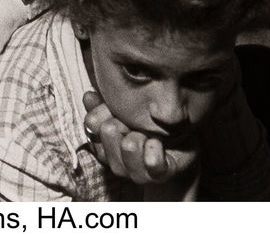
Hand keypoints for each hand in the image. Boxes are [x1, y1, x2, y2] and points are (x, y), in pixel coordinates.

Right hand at [81, 92, 199, 194]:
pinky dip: (155, 148)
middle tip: (136, 120)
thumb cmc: (150, 127)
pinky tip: (158, 143)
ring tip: (150, 132)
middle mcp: (117, 162)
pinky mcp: (159, 174)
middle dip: (123, 119)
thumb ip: (104, 106)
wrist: (181, 150)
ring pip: (128, 145)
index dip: (103, 110)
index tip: (116, 107)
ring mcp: (136, 172)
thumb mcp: (125, 112)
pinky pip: (152, 161)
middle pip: (109, 130)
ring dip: (141, 133)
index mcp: (105, 145)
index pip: (92, 123)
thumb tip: (88, 95)